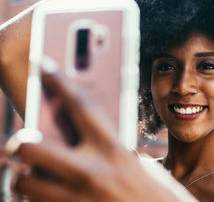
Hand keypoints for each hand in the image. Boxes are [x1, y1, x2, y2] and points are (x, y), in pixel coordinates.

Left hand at [8, 69, 196, 201]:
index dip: (59, 81)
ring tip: (33, 176)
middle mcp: (90, 173)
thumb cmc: (155, 193)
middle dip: (19, 144)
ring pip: (22, 182)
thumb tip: (76, 136)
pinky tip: (46, 196)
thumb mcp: (135, 163)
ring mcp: (76, 200)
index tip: (42, 64)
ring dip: (24, 177)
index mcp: (113, 151)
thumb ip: (106, 147)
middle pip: (30, 147)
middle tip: (24, 144)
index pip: (80, 106)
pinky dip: (34, 200)